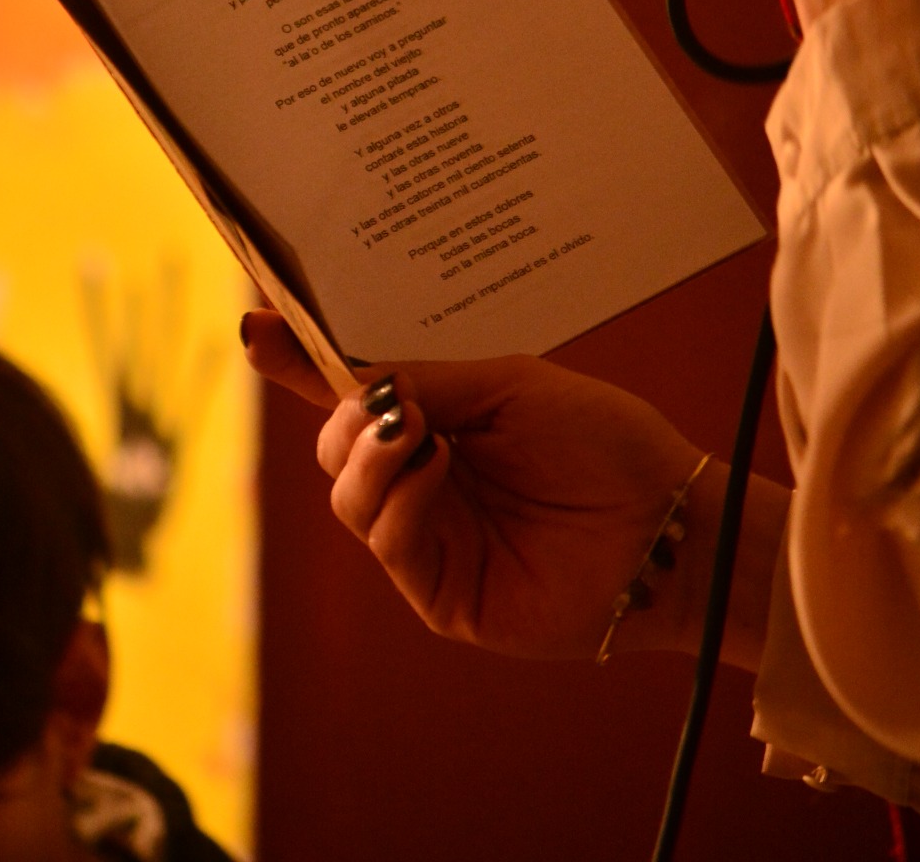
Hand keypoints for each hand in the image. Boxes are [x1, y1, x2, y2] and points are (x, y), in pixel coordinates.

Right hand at [242, 311, 786, 666]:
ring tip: (421, 435)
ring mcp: (429, 538)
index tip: (254, 328)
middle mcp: (424, 481)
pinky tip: (437, 471)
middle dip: (346, 419)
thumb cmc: (603, 442)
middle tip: (394, 405)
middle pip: (335, 449)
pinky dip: (398, 498)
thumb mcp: (509, 386)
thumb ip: (429, 381)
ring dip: (370, 456)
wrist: (665, 520)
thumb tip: (358, 384)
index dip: (300, 367)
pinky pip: (385, 541)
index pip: (355, 399)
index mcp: (440, 424)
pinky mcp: (440, 591)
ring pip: (347, 498)